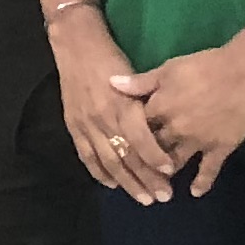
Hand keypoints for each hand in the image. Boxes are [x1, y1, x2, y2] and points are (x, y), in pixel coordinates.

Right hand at [46, 11, 169, 198]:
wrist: (75, 46)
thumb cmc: (111, 58)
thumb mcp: (135, 74)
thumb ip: (147, 100)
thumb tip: (167, 125)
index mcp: (121, 106)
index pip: (141, 141)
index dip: (156, 159)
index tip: (171, 172)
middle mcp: (103, 119)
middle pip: (127, 157)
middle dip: (146, 178)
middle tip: (164, 196)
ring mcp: (86, 125)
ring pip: (108, 161)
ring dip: (127, 182)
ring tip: (143, 198)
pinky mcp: (74, 126)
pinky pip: (87, 155)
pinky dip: (99, 172)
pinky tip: (111, 184)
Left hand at [113, 36, 244, 199]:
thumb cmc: (205, 65)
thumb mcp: (168, 69)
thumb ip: (140, 82)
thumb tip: (110, 83)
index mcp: (159, 108)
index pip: (134, 127)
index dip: (126, 135)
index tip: (119, 144)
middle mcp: (175, 129)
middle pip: (151, 148)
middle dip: (141, 160)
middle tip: (133, 171)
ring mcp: (198, 141)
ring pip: (175, 162)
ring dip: (165, 174)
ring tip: (156, 186)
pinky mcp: (221, 147)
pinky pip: (209, 169)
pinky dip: (202, 183)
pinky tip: (195, 194)